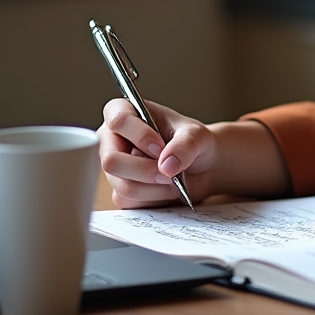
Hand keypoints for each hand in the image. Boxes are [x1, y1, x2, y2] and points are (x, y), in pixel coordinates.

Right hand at [99, 98, 218, 208]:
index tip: (160, 145)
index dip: (139, 135)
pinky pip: (129, 202)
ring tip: (174, 179)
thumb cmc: (194, 142)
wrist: (203, 166)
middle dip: (146, 170)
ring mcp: (116, 168)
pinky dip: (154, 198)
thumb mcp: (197, 135)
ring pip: (122, 186)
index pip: (118, 120)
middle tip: (170, 172)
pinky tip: (167, 189)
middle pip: (111, 161)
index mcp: (128, 113)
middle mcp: (114, 140)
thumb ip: (185, 144)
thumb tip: (166, 165)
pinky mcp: (121, 191)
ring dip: (155, 187)